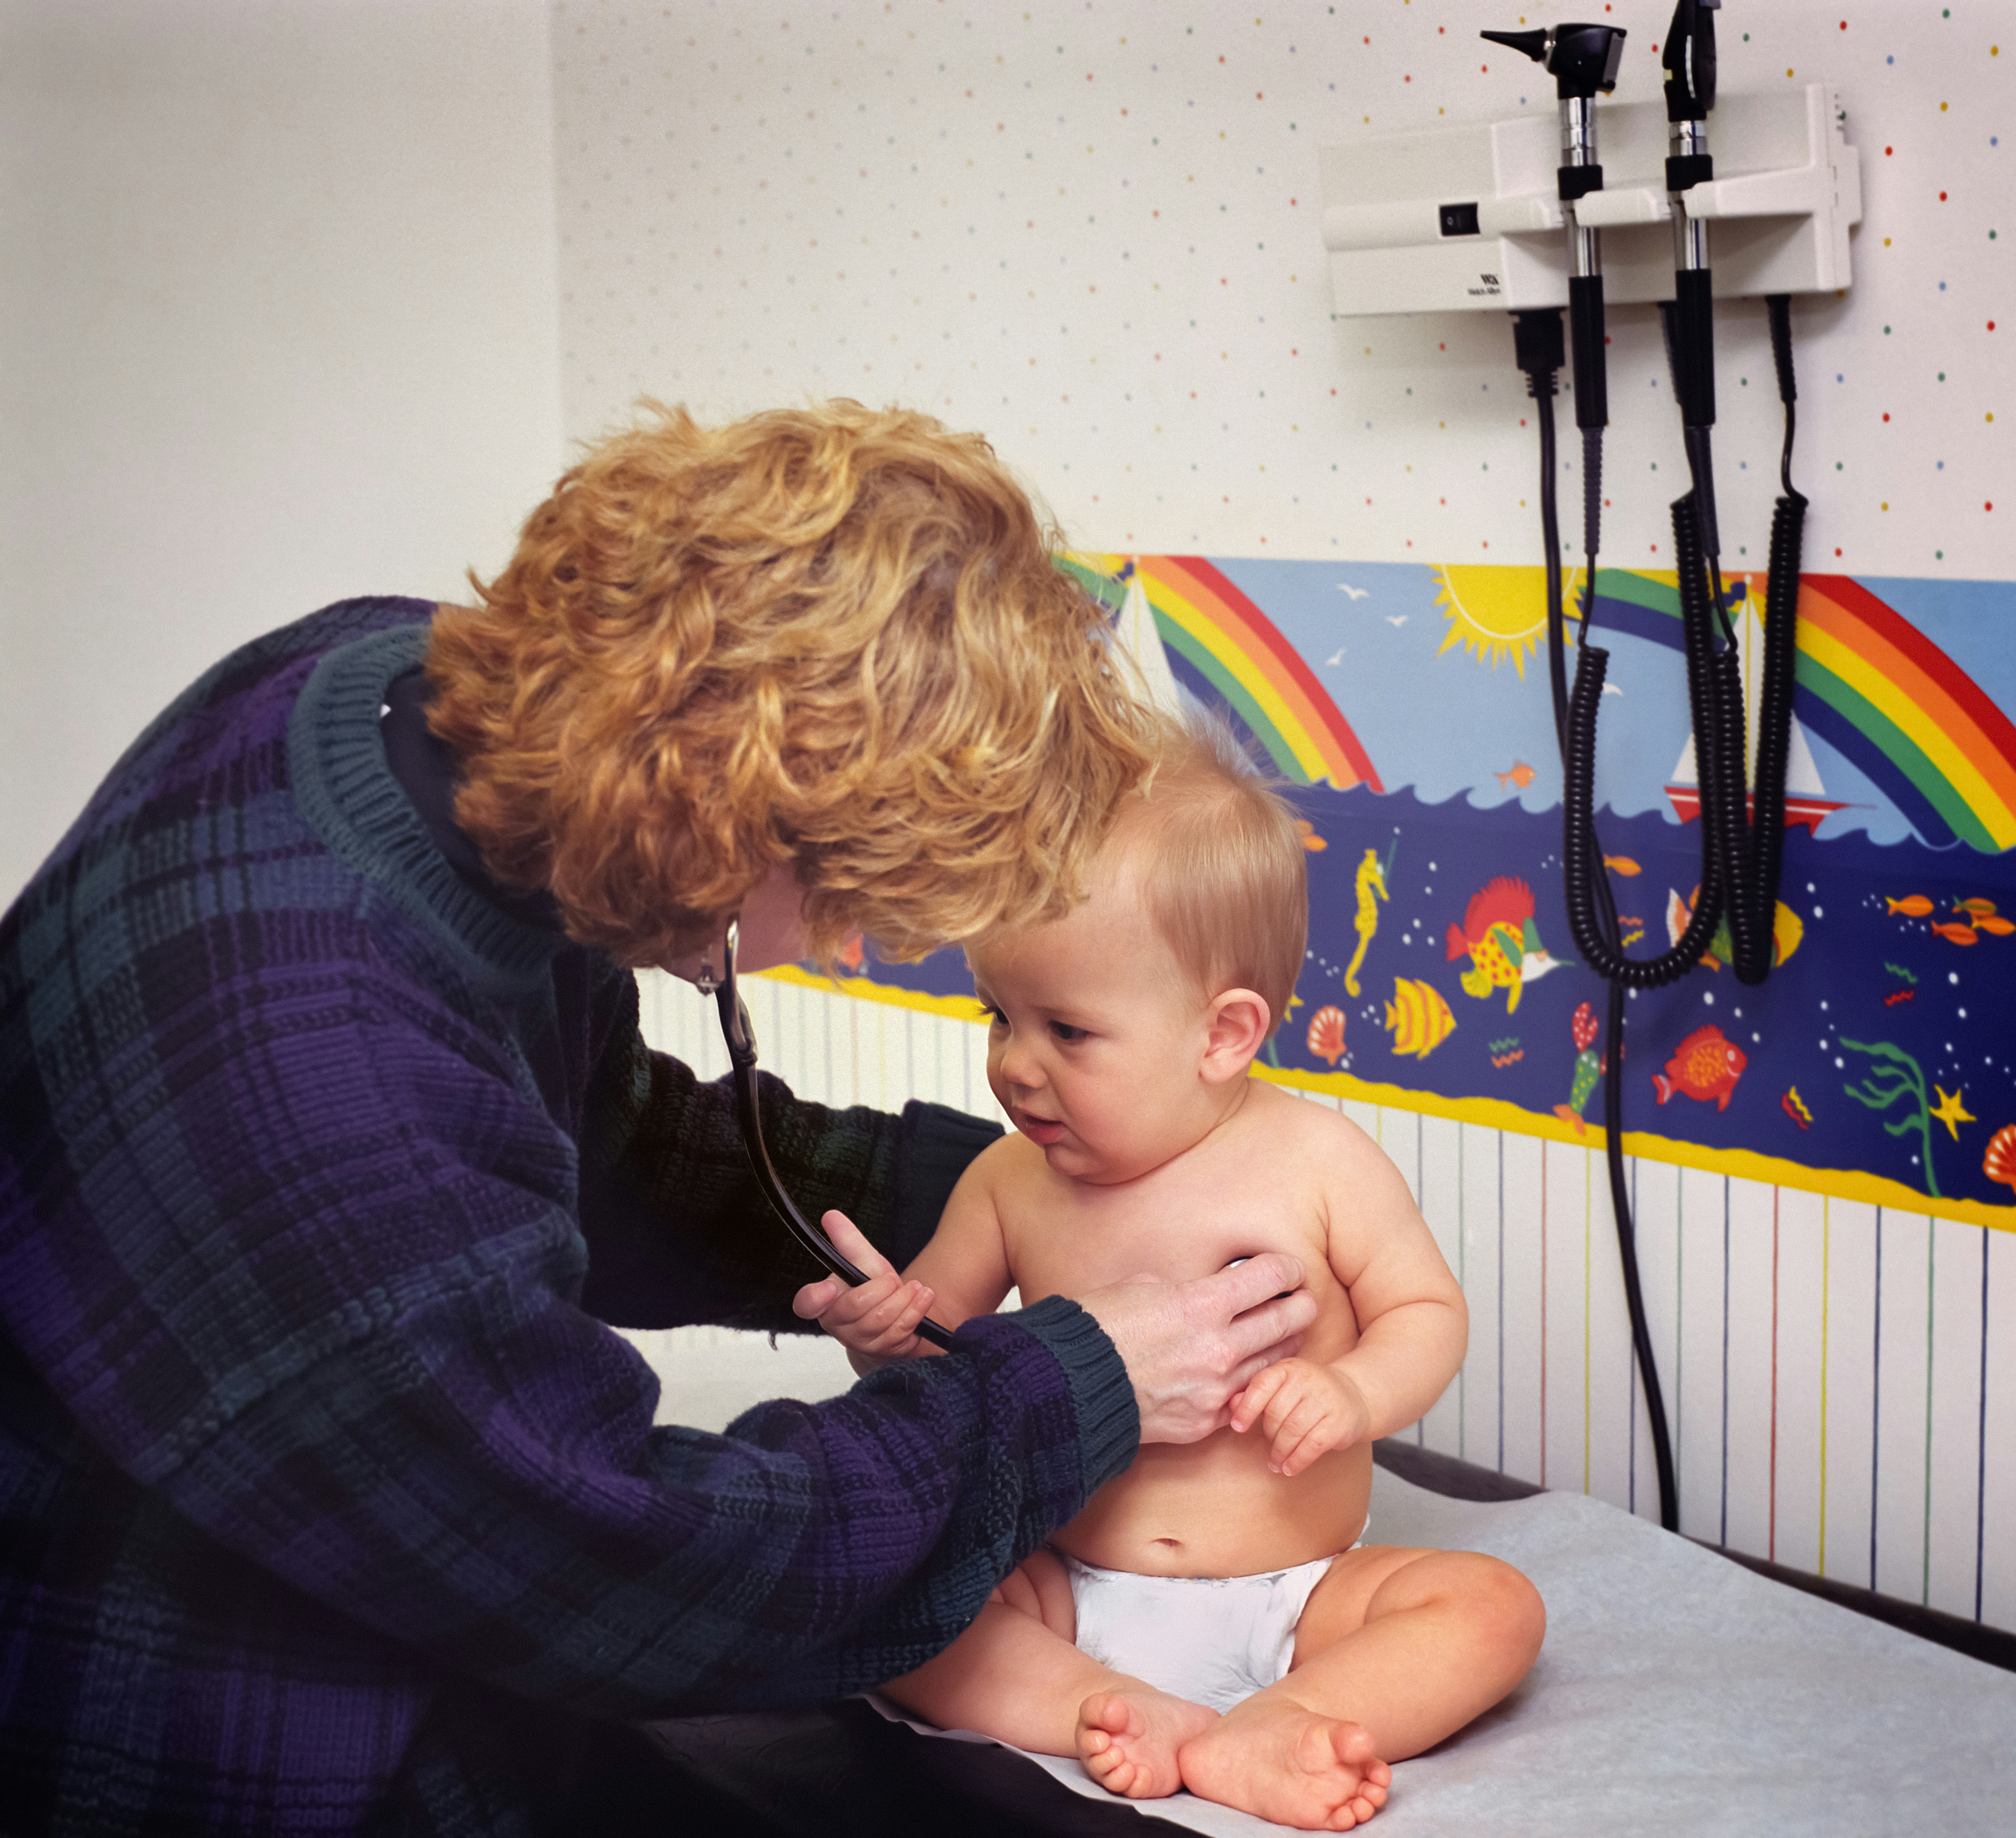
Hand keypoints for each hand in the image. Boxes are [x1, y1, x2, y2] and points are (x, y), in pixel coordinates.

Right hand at [790, 1210, 937, 1361]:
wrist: (895, 1316)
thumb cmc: (872, 1288)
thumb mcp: (862, 1261)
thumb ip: (847, 1240)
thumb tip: (831, 1215)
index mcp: (825, 1303)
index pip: (807, 1305)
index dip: (815, 1298)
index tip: (831, 1285)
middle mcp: (839, 1326)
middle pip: (854, 1307)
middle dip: (879, 1288)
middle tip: (893, 1279)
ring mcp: (861, 1342)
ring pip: (879, 1320)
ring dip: (902, 1299)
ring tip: (915, 1286)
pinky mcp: (884, 1351)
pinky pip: (899, 1333)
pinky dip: (915, 1311)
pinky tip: (924, 1297)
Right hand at [1076, 1255, 1316, 1444]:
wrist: (1069, 1388)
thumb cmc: (1097, 1329)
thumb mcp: (1140, 1287)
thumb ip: (1182, 1289)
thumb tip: (1200, 1289)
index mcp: (1201, 1304)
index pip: (1269, 1278)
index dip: (1285, 1268)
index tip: (1288, 1269)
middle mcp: (1218, 1347)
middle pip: (1285, 1320)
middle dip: (1299, 1305)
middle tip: (1301, 1298)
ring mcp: (1216, 1389)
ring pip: (1274, 1362)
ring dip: (1284, 1344)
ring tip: (1286, 1333)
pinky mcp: (1206, 1421)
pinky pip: (1245, 1398)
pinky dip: (1253, 1383)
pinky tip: (1252, 1371)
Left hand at [1229, 1358, 1370, 1476]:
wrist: (1353, 1394)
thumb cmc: (1308, 1393)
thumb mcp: (1283, 1386)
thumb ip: (1256, 1394)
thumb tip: (1231, 1404)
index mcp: (1288, 1368)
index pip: (1262, 1385)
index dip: (1247, 1408)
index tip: (1238, 1427)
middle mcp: (1307, 1379)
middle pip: (1276, 1414)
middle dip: (1268, 1436)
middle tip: (1269, 1449)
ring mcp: (1326, 1400)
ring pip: (1293, 1431)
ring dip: (1280, 1453)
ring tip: (1276, 1463)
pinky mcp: (1340, 1422)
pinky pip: (1312, 1446)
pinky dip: (1297, 1460)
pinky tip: (1290, 1468)